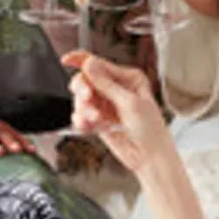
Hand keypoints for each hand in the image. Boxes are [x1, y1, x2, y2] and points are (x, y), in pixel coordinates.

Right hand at [63, 51, 170, 174]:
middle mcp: (115, 89)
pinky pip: (80, 116)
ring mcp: (105, 105)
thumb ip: (106, 84)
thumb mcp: (129, 103)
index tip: (67, 60)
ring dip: (85, 110)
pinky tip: (88, 126)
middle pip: (85, 80)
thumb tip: (90, 64)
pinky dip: (82, 121)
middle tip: (87, 98)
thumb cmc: (151, 130)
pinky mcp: (98, 120)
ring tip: (96, 119)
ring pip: (80, 99)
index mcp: (128, 78)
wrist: (150, 158)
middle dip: (83, 90)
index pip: (100, 64)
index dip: (81, 60)